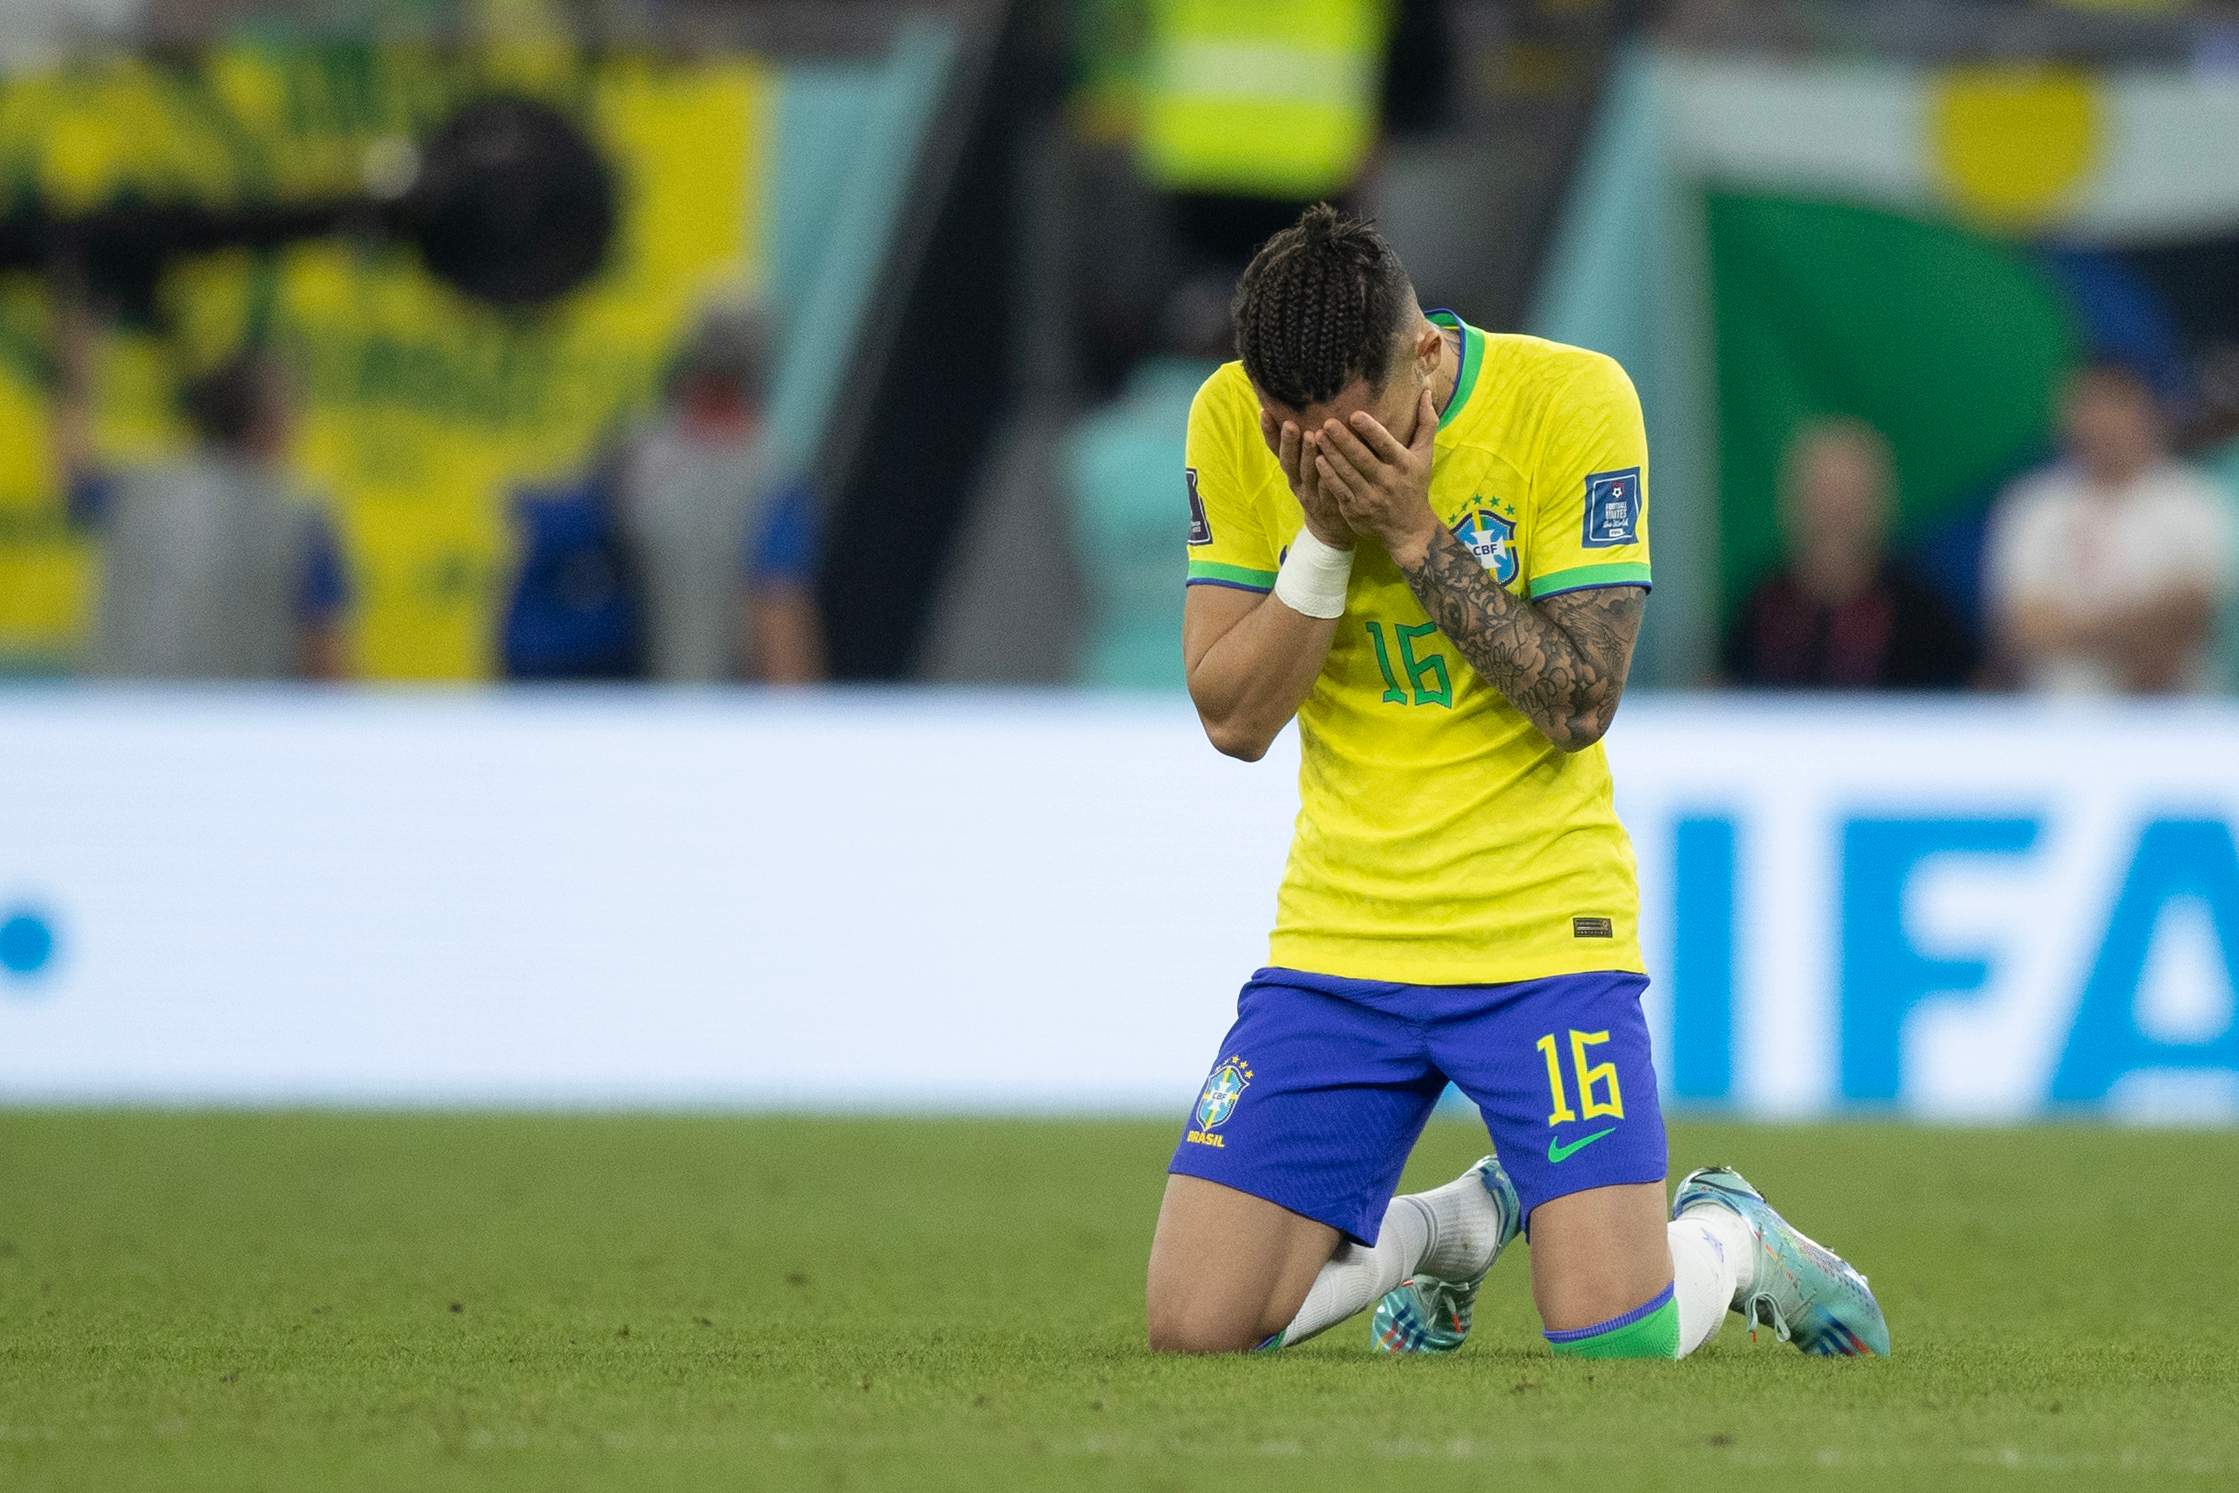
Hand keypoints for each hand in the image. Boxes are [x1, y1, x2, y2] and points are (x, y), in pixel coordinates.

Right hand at [1261, 407, 1352, 548]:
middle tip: (1290, 424)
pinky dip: (1327, 478)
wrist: (1330, 527)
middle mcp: (1296, 482)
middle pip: (1288, 461)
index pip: (1276, 449)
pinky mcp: (1326, 506)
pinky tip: (1329, 465)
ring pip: (1307, 473)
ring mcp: (1311, 495)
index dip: (1269, 432)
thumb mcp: (1305, 469)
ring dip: (1307, 455)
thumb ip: (1304, 445)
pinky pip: (1327, 491)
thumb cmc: (1320, 489)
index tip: (1264, 412)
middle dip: (1288, 442)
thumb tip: (1300, 410)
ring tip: (1311, 435)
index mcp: (1290, 470)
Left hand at [1310, 387, 1439, 564]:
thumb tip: (1427, 392)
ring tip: (1316, 436)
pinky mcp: (1355, 510)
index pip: (1386, 445)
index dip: (1371, 430)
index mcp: (1404, 465)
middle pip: (1362, 458)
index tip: (1355, 415)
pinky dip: (1328, 475)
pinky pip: (1339, 490)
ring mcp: (1370, 497)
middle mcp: (1387, 481)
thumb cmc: (1415, 484)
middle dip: (1343, 440)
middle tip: (1326, 422)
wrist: (1408, 528)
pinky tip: (1316, 460)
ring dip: (1330, 454)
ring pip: (1347, 473)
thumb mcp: (1424, 455)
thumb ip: (1426, 424)